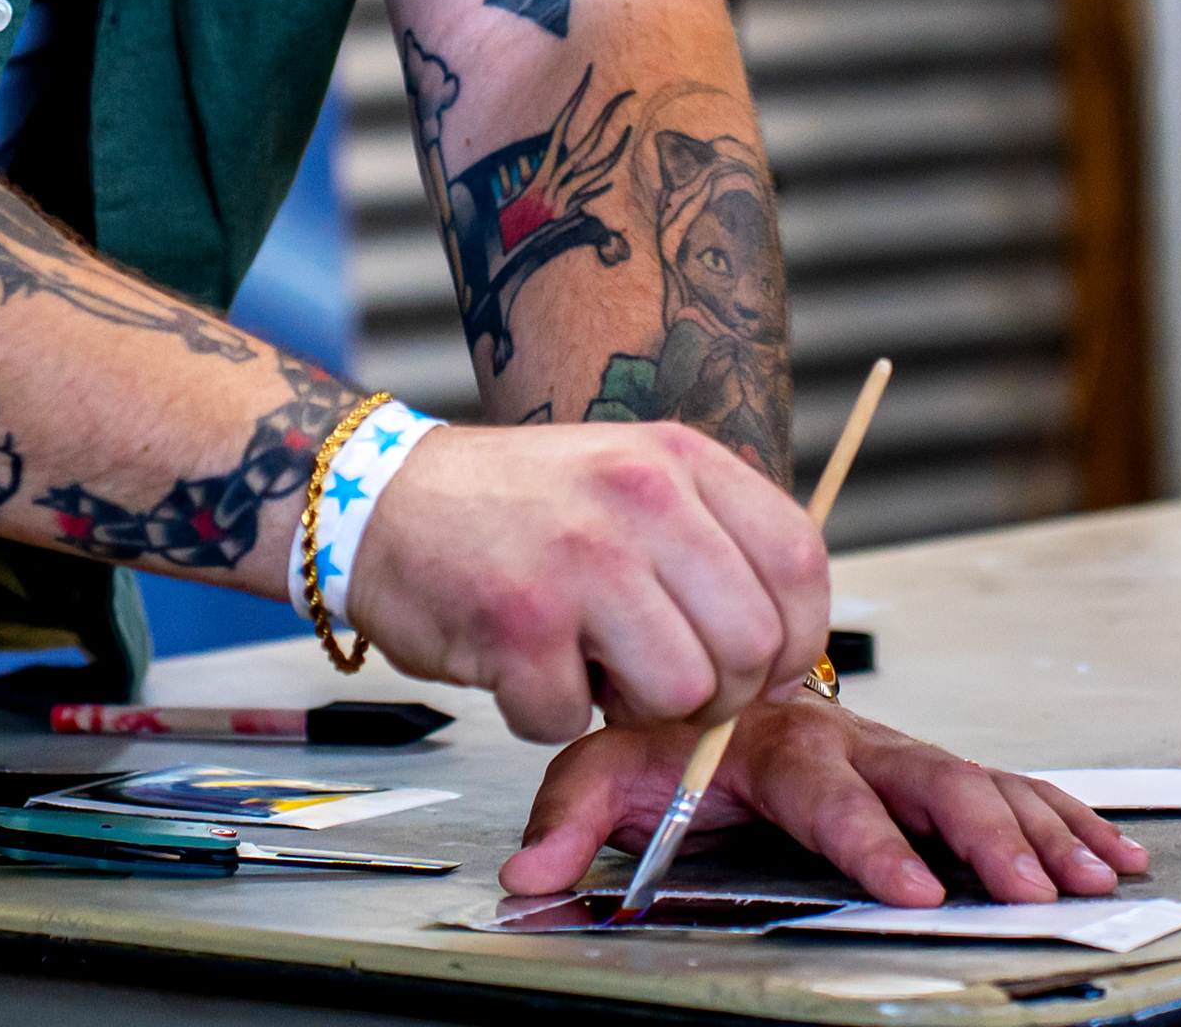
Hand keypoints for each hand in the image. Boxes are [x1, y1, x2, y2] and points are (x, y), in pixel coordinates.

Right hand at [343, 421, 826, 742]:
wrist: (380, 500)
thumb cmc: (516, 510)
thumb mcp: (630, 480)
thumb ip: (709, 544)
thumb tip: (782, 653)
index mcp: (678, 460)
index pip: (800, 561)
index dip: (795, 637)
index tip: (762, 669)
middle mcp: (640, 497)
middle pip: (753, 645)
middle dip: (717, 694)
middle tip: (662, 685)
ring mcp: (581, 559)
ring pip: (683, 695)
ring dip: (635, 711)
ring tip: (588, 668)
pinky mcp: (519, 623)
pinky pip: (574, 721)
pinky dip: (545, 715)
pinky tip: (519, 666)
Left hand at [502, 699, 1151, 907]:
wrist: (691, 651)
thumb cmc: (659, 725)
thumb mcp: (602, 765)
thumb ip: (571, 819)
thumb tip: (531, 875)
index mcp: (780, 743)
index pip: (833, 795)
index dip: (872, 842)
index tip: (910, 888)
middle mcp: (851, 740)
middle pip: (931, 784)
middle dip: (984, 840)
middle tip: (1026, 892)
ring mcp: (893, 751)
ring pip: (980, 783)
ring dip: (1038, 829)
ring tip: (1090, 875)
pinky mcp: (920, 765)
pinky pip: (1003, 784)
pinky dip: (1060, 815)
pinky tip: (1106, 849)